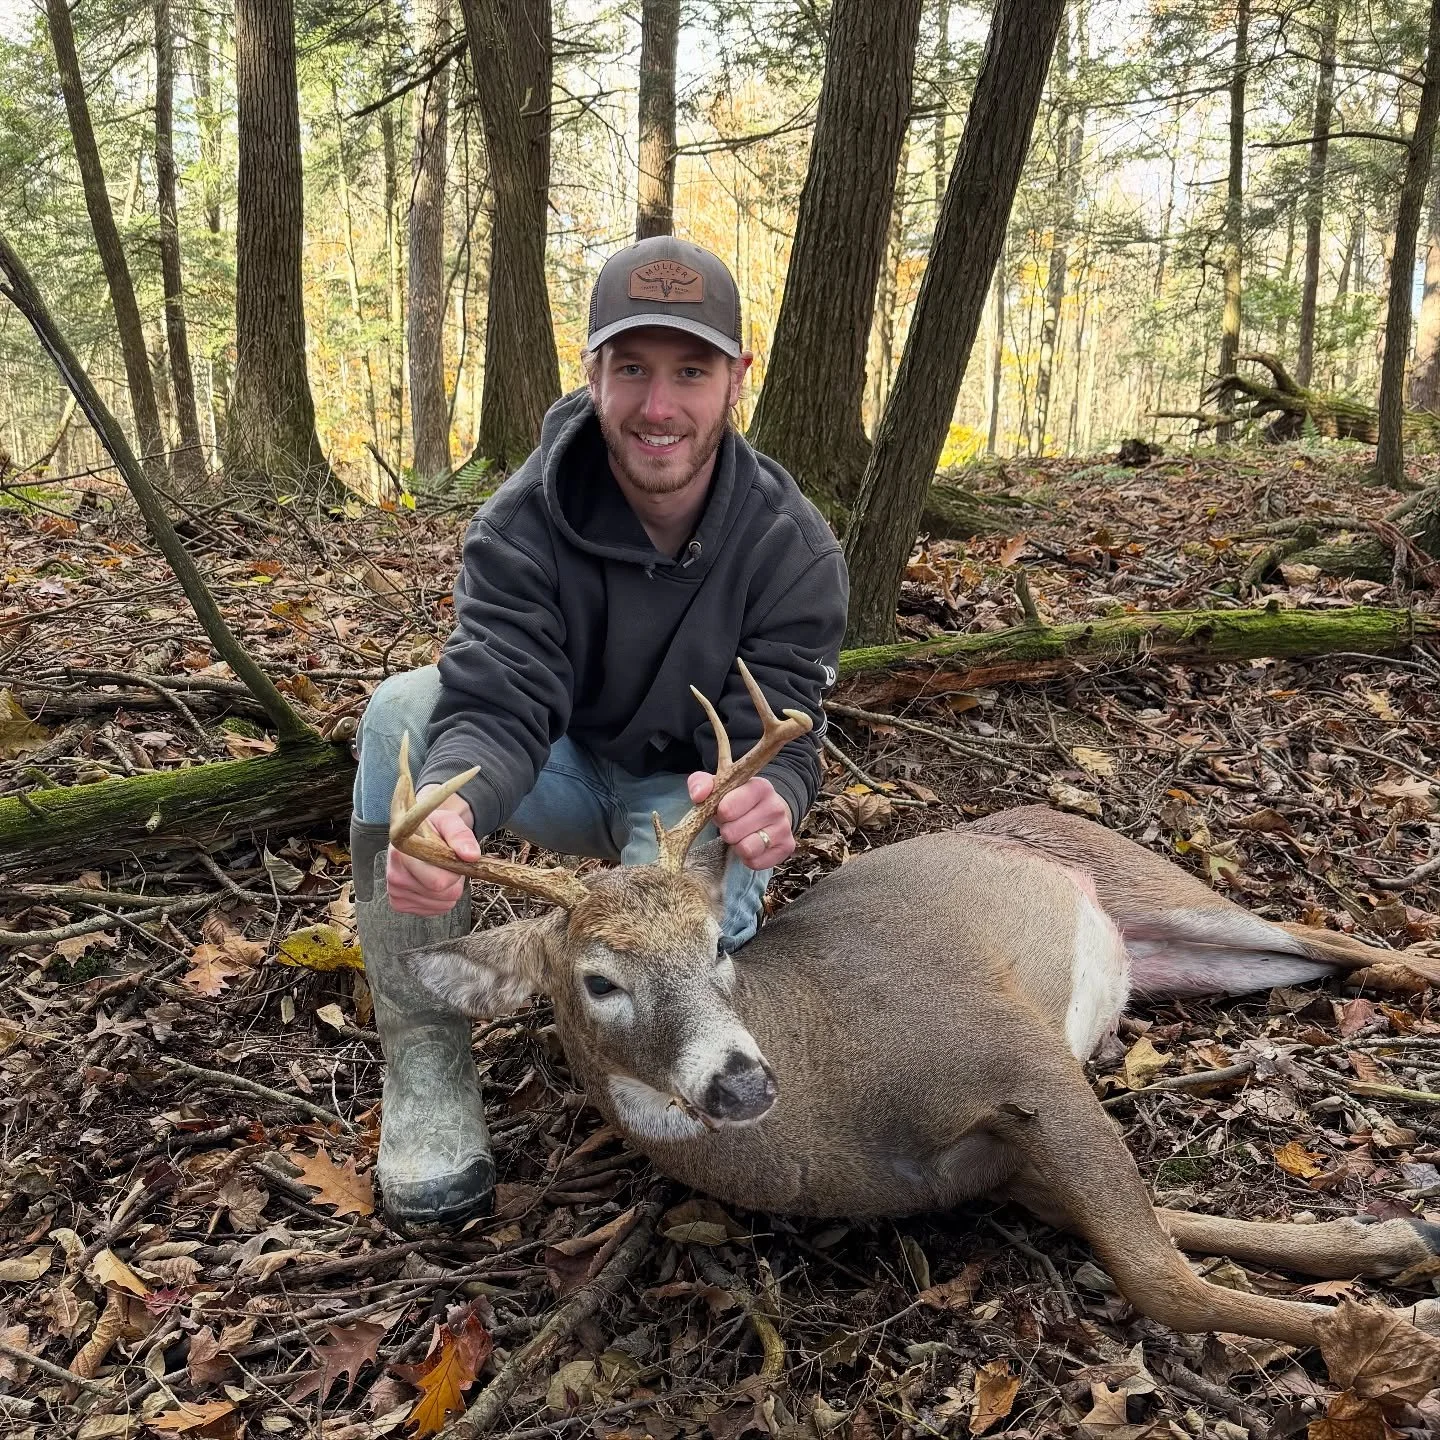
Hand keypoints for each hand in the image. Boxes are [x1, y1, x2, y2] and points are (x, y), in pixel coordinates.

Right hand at [386, 786, 478, 915]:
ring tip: (438, 871)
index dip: (454, 872)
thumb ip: (461, 836)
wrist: (418, 835)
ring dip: (449, 890)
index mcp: (402, 854)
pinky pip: (434, 910)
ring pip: (441, 904)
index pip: (438, 882)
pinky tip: (432, 882)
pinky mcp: (399, 904)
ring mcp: (395, 892)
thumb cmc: (433, 828)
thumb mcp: (449, 822)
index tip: (451, 857)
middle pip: (442, 895)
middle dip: (454, 881)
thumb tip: (472, 856)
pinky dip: (441, 900)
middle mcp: (394, 876)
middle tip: (447, 864)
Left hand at [686, 772, 793, 869]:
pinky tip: (750, 845)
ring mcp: (784, 828)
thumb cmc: (737, 800)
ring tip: (740, 835)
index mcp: (759, 787)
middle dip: (726, 831)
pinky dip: (747, 858)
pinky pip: (755, 863)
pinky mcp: (786, 847)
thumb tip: (699, 795)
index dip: (719, 814)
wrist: (766, 811)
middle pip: (733, 832)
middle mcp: (776, 806)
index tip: (723, 811)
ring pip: (746, 849)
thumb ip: (701, 784)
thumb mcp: (718, 787)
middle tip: (732, 824)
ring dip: (737, 845)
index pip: (728, 809)